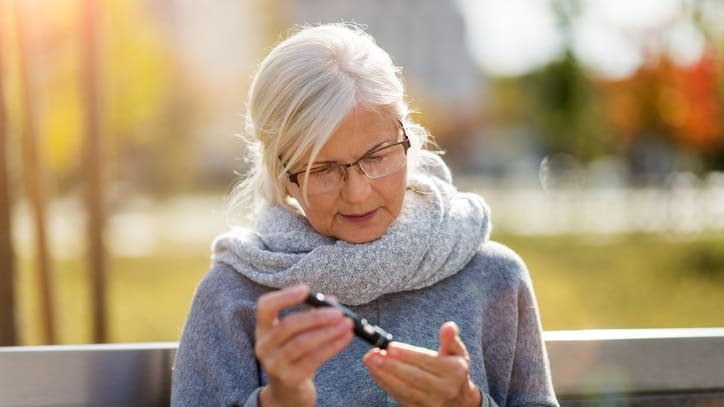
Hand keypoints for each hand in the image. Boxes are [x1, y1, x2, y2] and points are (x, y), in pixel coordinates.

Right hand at [255, 284, 353, 406]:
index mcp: (263, 328)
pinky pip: (313, 359)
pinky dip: (332, 346)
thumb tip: (332, 300)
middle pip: (288, 325)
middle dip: (316, 317)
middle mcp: (264, 346)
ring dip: (328, 332)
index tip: (306, 289)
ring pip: (302, 343)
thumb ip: (312, 315)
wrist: (288, 392)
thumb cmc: (295, 356)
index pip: (265, 306)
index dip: (284, 296)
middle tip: (339, 312)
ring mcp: (274, 364)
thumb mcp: (298, 334)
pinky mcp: (289, 379)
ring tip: (347, 324)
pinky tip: (345, 338)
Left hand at [363, 321, 480, 406]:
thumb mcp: (457, 353)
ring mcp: (430, 402)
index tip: (390, 347)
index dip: (407, 354)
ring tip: (370, 361)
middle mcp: (443, 389)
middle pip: (413, 377)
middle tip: (374, 354)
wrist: (459, 400)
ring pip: (404, 389)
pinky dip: (385, 384)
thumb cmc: (453, 370)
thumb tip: (449, 326)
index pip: (427, 362)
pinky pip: (399, 396)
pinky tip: (375, 372)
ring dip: (384, 375)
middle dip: (391, 365)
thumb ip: (450, 339)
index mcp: (453, 372)